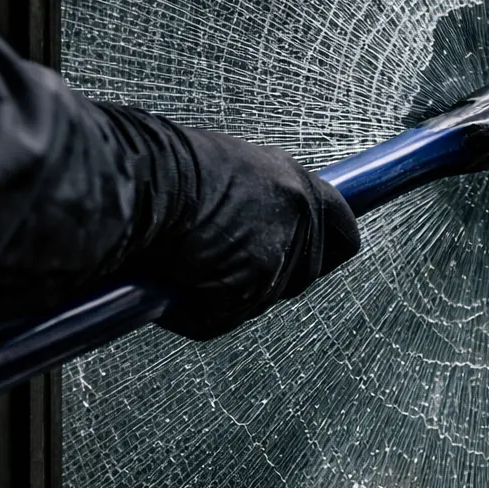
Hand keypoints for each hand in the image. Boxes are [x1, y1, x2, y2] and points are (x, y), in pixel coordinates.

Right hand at [95, 107, 360, 339]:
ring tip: (184, 265)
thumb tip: (249, 233)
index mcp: (296, 184)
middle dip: (269, 278)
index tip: (316, 257)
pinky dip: (194, 312)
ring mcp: (277, 257)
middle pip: (305, 274)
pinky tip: (171, 282)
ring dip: (224, 295)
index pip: (341, 228)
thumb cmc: (170, 170)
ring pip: (259, 301)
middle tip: (224, 267)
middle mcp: (299, 220)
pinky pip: (221, 317)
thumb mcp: (229, 172)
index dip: (327, 248)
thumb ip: (255, 202)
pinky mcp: (250, 288)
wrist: (146, 182)